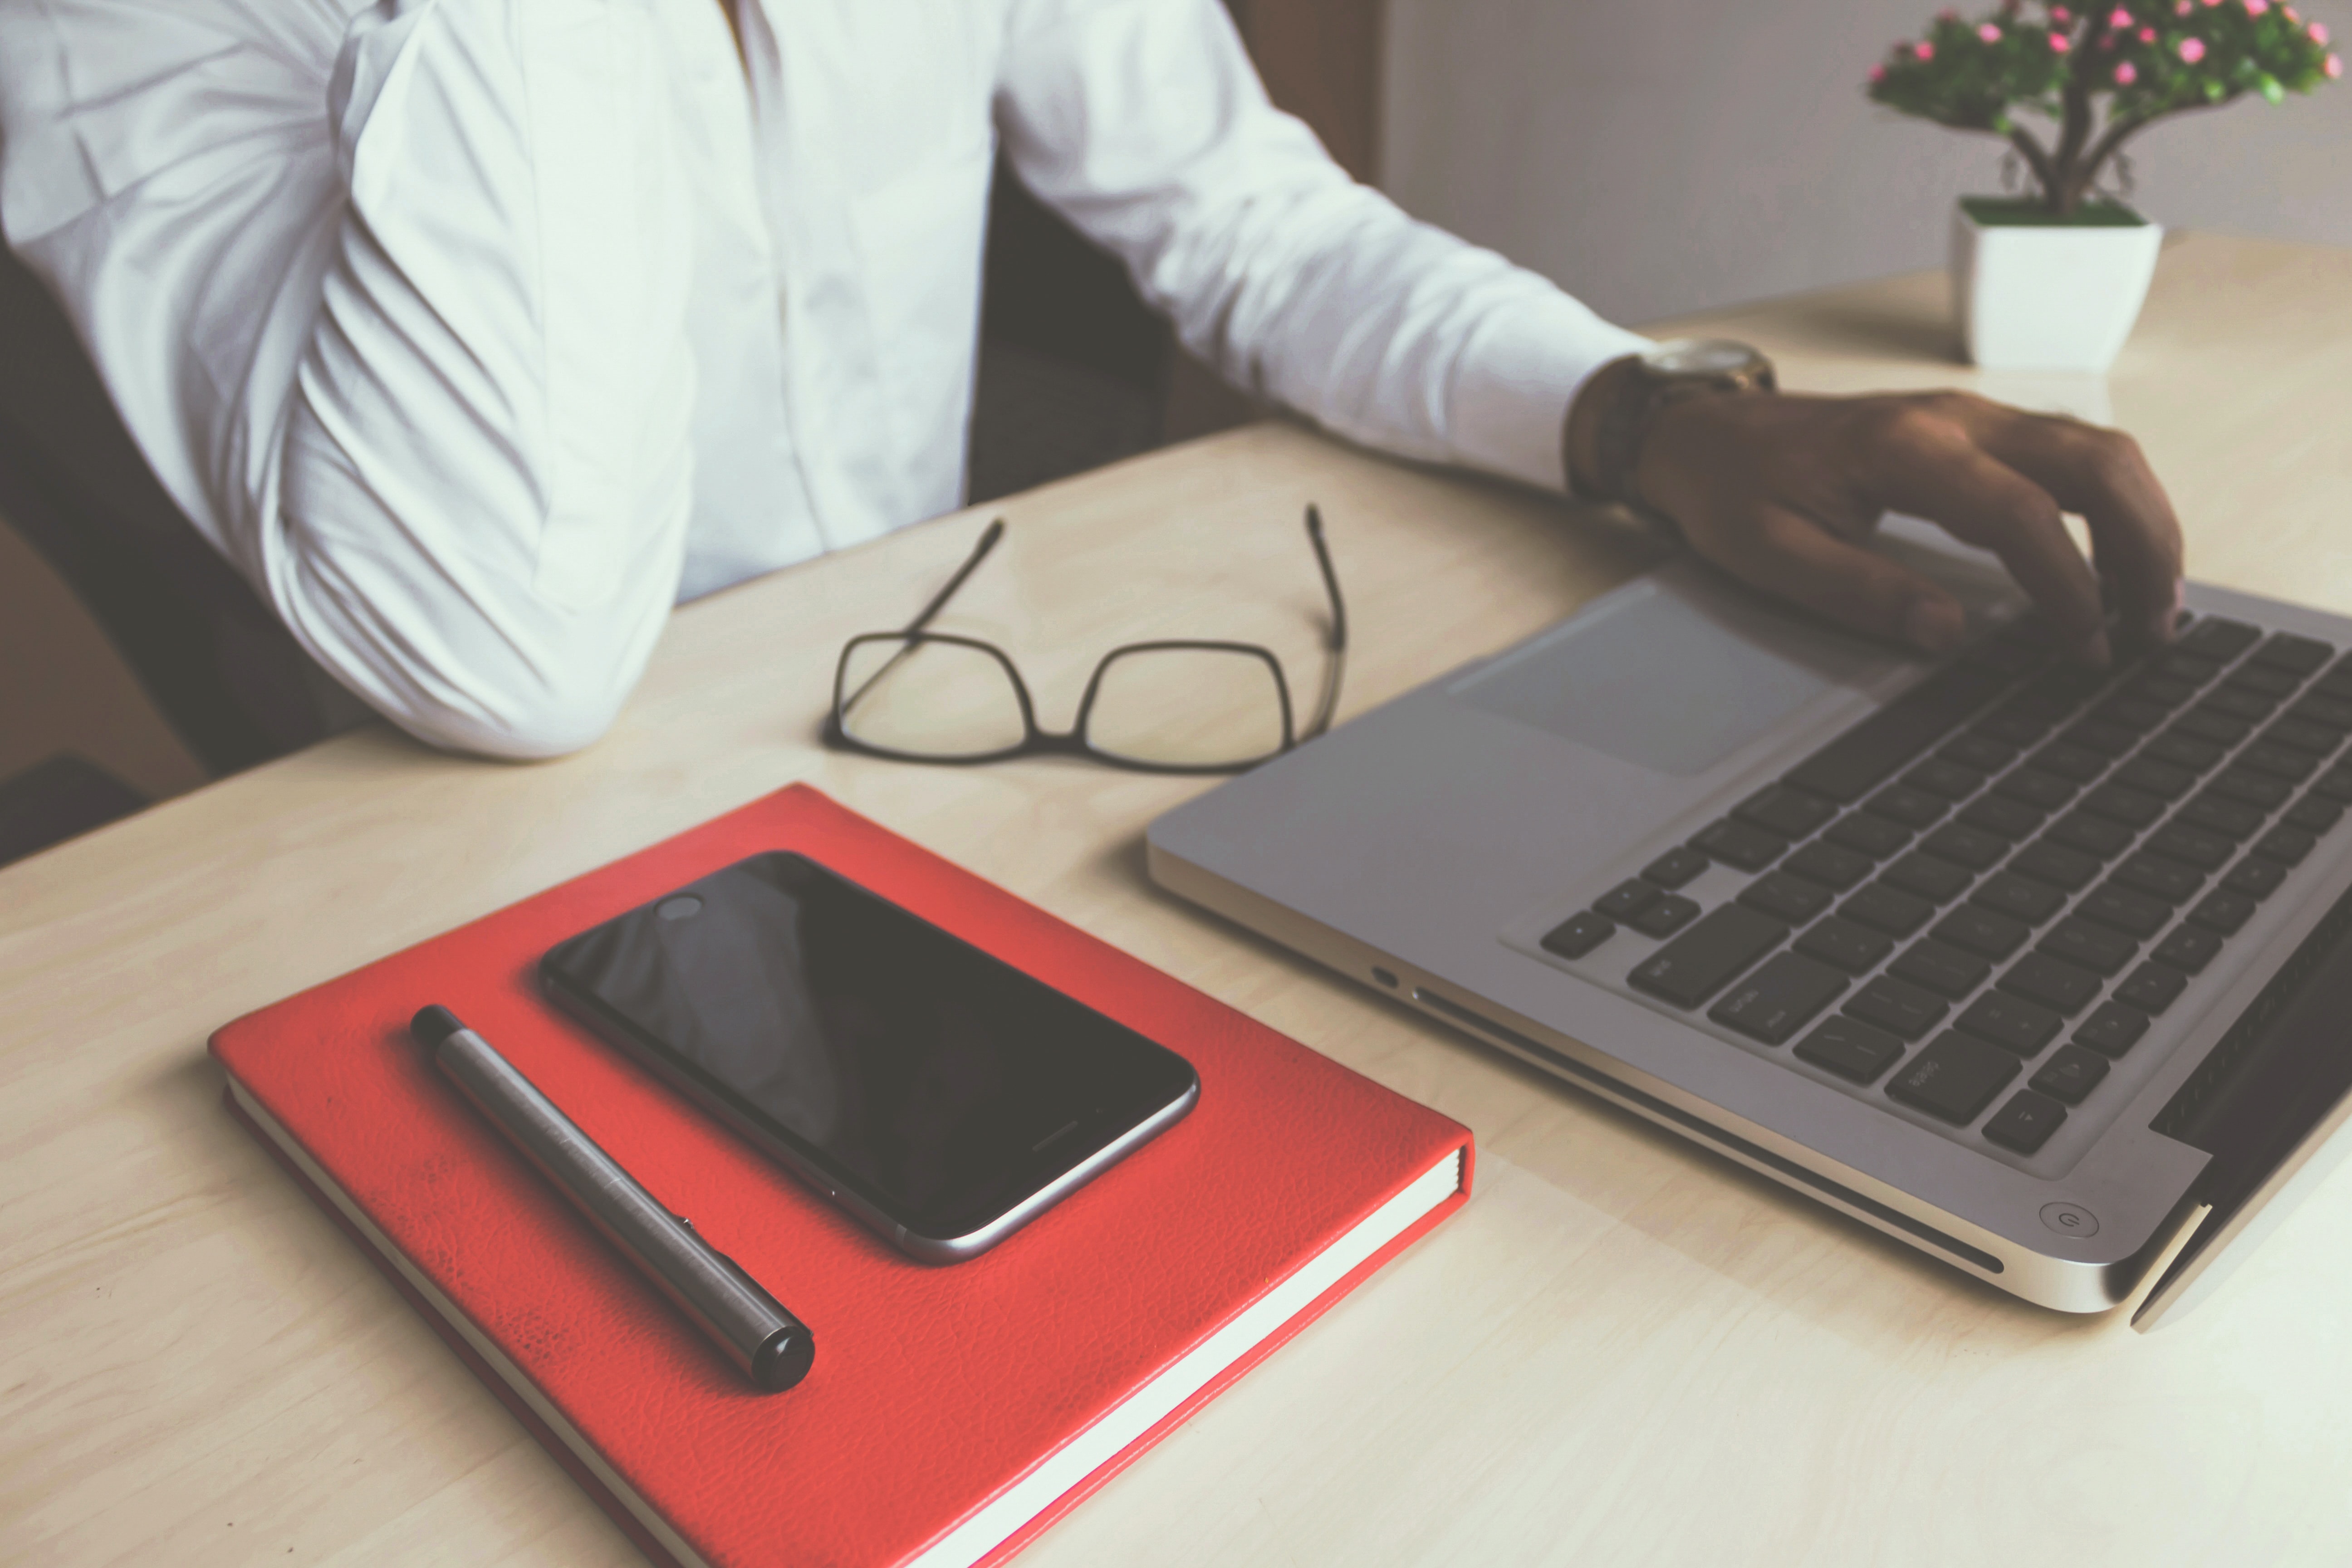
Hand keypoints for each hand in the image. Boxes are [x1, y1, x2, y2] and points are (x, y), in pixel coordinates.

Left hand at [1627, 389, 2183, 664]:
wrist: (1703, 433)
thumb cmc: (1731, 489)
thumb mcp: (1771, 554)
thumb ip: (1858, 592)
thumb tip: (1944, 634)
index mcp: (1904, 449)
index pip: (2021, 513)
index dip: (2068, 584)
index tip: (2085, 647)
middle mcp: (1953, 418)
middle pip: (2093, 461)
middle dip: (2143, 541)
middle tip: (2154, 626)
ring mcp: (1969, 417)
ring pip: (2095, 451)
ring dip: (2141, 521)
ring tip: (2153, 603)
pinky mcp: (1974, 430)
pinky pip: (2068, 456)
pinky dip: (2110, 505)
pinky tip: (2118, 560)